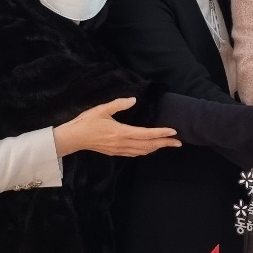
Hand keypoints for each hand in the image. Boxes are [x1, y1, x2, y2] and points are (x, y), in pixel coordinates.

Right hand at [54, 97, 180, 157]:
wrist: (73, 138)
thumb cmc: (86, 122)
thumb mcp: (101, 109)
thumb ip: (118, 104)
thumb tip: (134, 99)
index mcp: (120, 132)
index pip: (146, 134)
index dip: (161, 133)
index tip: (173, 132)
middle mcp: (122, 143)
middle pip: (148, 145)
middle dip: (165, 144)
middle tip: (179, 142)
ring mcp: (119, 150)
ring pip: (142, 151)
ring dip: (156, 148)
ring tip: (168, 145)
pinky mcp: (115, 152)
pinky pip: (134, 153)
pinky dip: (145, 151)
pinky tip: (150, 148)